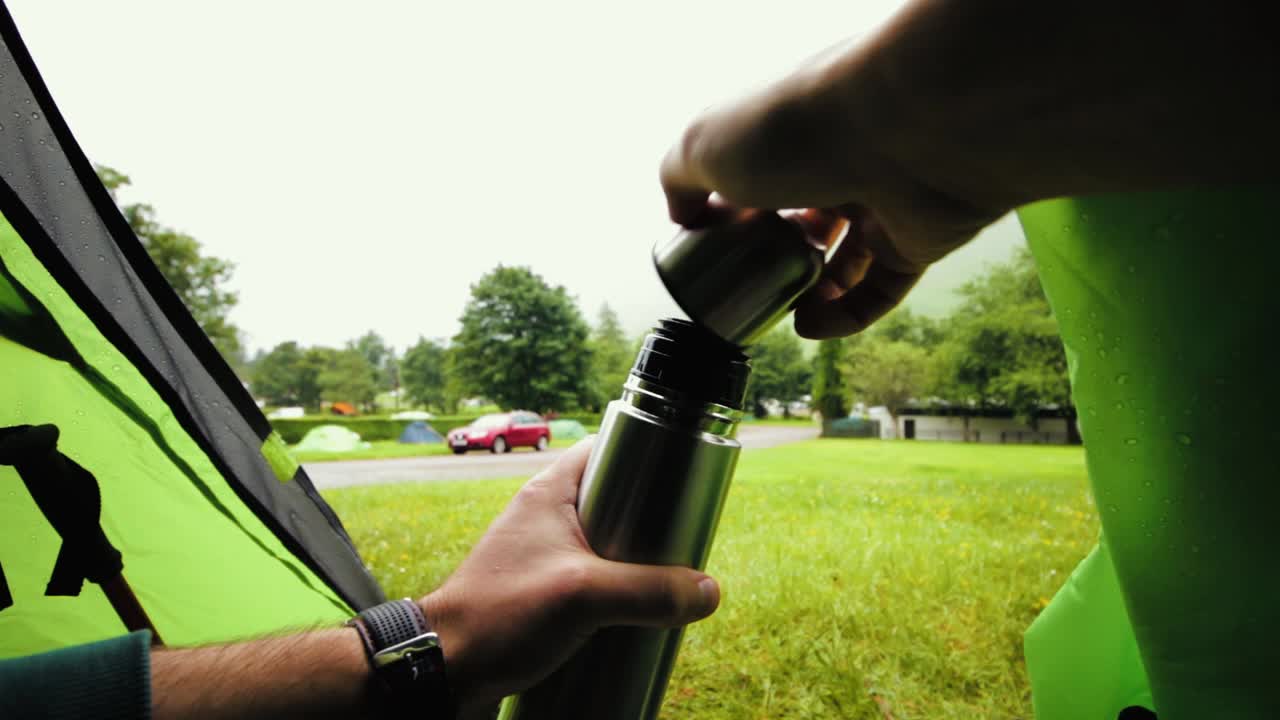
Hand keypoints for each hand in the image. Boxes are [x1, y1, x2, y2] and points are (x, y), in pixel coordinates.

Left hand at [417, 439, 719, 710]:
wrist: (444, 669)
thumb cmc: (497, 617)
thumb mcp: (583, 597)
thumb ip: (648, 591)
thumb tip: (707, 592)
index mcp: (549, 494)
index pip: (608, 450)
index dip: (648, 457)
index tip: (683, 480)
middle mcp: (546, 518)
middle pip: (617, 502)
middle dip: (653, 524)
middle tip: (683, 544)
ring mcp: (543, 557)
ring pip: (608, 547)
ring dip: (637, 564)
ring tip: (667, 583)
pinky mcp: (543, 594)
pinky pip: (593, 582)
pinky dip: (617, 594)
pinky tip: (636, 616)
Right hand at [659, 33, 1004, 339]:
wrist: (903, 128)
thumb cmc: (796, 128)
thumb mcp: (704, 146)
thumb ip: (679, 178)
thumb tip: (682, 217)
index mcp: (791, 130)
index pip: (760, 172)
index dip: (733, 211)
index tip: (710, 245)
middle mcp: (841, 159)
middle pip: (803, 219)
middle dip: (773, 257)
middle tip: (746, 284)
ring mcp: (883, 201)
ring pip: (844, 260)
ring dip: (807, 294)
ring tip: (780, 312)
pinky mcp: (918, 240)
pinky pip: (881, 290)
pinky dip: (845, 317)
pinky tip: (809, 327)